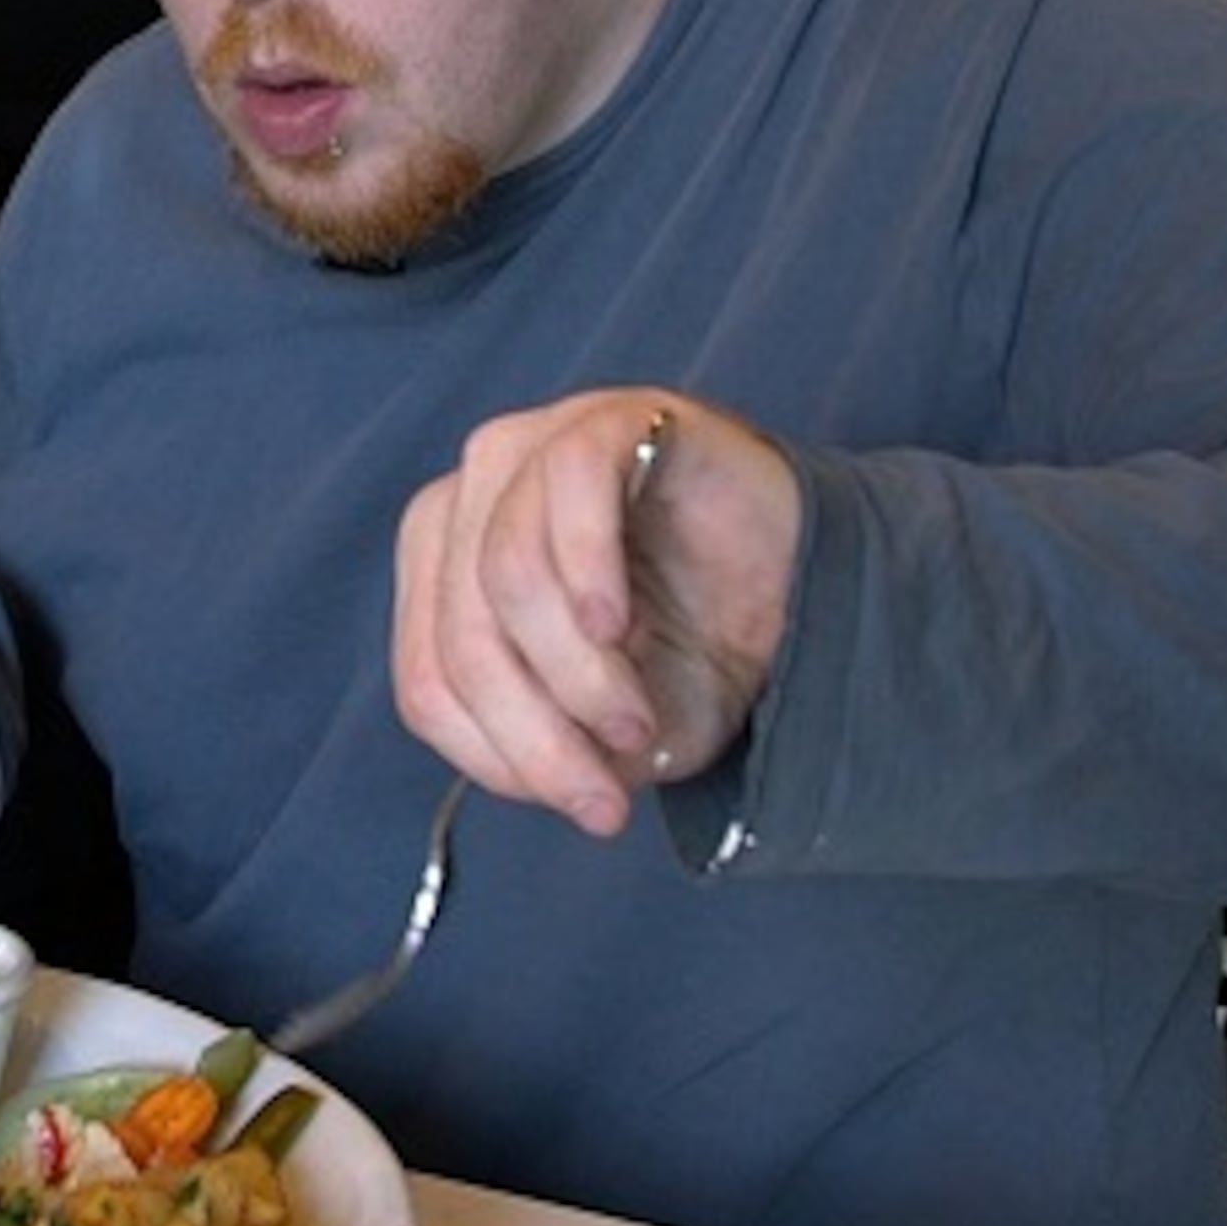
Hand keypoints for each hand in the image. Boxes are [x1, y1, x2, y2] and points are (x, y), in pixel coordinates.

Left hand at [390, 390, 796, 839]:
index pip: (426, 679)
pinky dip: (587, 570)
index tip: (588, 807)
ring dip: (576, 673)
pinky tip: (618, 626)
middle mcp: (465, 497)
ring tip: (636, 722)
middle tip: (610, 791)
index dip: (498, 758)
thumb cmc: (689, 643)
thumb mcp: (607, 729)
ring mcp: (530, 446)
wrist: (800, 581)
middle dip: (536, 732)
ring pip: (507, 575)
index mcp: (438, 568)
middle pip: (461, 635)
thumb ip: (548, 747)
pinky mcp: (604, 418)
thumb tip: (534, 779)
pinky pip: (568, 489)